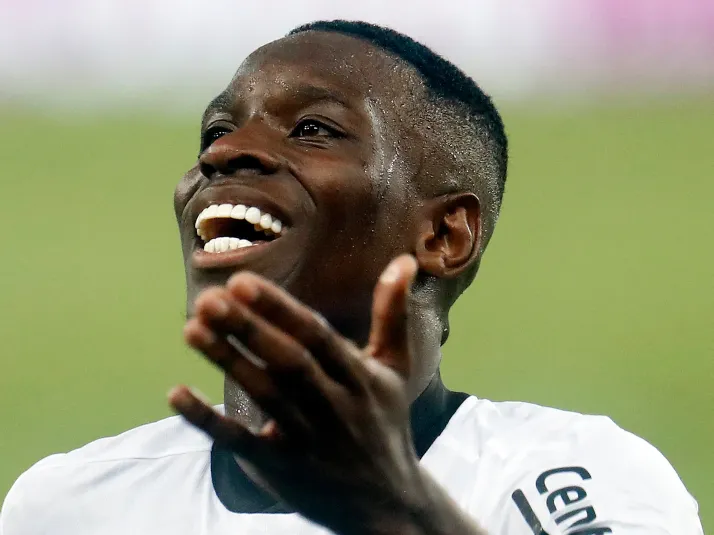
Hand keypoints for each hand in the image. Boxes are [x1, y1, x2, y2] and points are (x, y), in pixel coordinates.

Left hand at [169, 255, 427, 533]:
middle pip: (287, 363)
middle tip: (208, 298)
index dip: (279, 310)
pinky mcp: (283, 470)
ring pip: (264, 396)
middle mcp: (335, 406)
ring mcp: (309, 440)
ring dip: (227, 362)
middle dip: (247, 329)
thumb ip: (392, 314)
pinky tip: (176, 393)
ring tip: (191, 328)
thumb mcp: (396, 367)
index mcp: (360, 377)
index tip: (240, 282)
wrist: (389, 504)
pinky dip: (208, 421)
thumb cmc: (386, 422)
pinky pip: (242, 444)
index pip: (316, 337)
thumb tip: (405, 259)